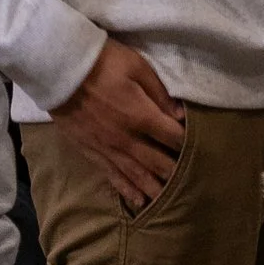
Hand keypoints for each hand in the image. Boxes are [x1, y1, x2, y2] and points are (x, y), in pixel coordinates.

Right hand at [51, 39, 185, 210]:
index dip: (188, 144)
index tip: (201, 150)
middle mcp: (127, 139)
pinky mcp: (92, 152)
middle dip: (176, 173)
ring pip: (137, 175)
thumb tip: (181, 116)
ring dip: (155, 189)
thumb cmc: (103, 62)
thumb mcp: (137, 66)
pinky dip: (127, 190)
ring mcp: (108, 148)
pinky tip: (138, 202)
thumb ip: (159, 92)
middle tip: (192, 184)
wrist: (62, 70)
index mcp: (141, 116)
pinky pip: (113, 176)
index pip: (173, 137)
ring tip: (170, 203)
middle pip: (158, 162)